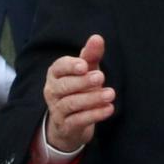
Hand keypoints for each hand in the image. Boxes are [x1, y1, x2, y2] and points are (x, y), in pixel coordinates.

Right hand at [44, 34, 114, 151]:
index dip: (70, 66)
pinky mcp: (66, 126)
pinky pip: (78, 120)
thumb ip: (90, 55)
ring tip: (110, 94)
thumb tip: (97, 37)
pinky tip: (109, 109)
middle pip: (64, 86)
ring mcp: (57, 109)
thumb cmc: (78, 89)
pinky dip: (94, 115)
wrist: (69, 124)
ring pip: (71, 103)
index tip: (84, 65)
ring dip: (92, 98)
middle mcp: (52, 91)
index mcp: (56, 75)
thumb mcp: (86, 72)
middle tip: (101, 77)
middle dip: (83, 81)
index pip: (58, 67)